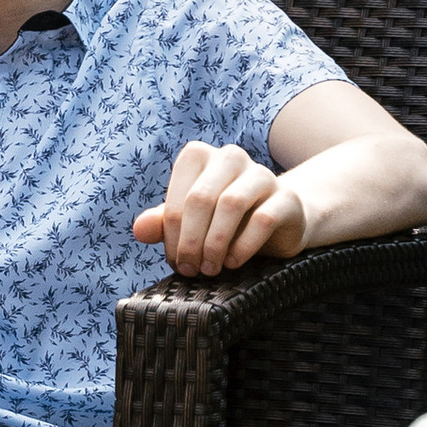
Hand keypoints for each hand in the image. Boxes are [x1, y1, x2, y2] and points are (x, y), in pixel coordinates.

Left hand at [133, 141, 308, 275]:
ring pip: (231, 204)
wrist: (278, 223)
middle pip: (201, 199)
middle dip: (191, 240)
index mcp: (201, 157)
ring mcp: (261, 175)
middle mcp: (230, 158)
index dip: (173, 233)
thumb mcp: (190, 222)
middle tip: (190, 269)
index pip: (179, 195)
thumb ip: (163, 223)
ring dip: (215, 243)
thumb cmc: (225, 221)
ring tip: (210, 268)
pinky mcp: (286, 198)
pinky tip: (233, 262)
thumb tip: (139, 230)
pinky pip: (262, 220)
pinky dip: (242, 246)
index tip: (176, 261)